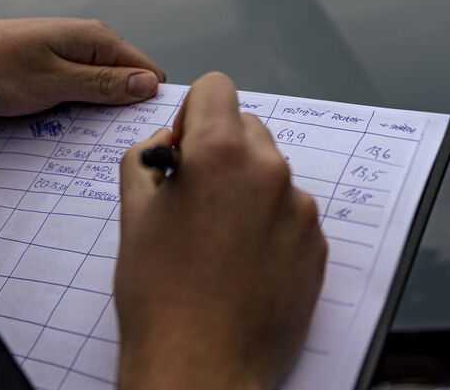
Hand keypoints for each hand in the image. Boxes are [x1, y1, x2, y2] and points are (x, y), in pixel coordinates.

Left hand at [0, 18, 163, 161]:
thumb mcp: (53, 82)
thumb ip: (103, 84)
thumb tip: (150, 84)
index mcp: (96, 39)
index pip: (148, 72)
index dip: (149, 104)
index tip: (140, 136)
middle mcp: (88, 42)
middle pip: (127, 83)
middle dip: (122, 112)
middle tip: (108, 145)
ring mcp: (69, 55)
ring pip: (102, 90)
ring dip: (97, 114)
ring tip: (81, 137)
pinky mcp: (51, 68)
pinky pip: (79, 91)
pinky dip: (76, 109)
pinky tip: (62, 126)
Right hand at [116, 72, 326, 389]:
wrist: (201, 368)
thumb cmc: (161, 298)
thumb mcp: (133, 215)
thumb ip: (145, 159)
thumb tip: (167, 142)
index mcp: (221, 153)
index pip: (216, 87)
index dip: (193, 112)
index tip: (184, 147)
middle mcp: (269, 172)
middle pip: (247, 127)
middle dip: (220, 150)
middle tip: (194, 199)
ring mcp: (299, 210)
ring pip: (270, 172)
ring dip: (246, 189)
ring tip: (217, 241)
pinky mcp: (316, 246)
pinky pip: (290, 212)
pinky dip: (269, 224)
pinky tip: (242, 263)